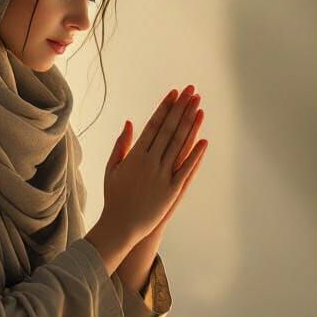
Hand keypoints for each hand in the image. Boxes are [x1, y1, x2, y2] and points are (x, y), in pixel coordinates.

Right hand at [101, 85, 207, 243]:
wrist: (121, 225)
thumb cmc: (115, 197)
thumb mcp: (112, 168)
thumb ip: (121, 145)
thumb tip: (129, 123)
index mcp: (135, 155)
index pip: (154, 125)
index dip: (165, 108)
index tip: (174, 93)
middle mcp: (150, 162)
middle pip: (169, 129)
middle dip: (181, 108)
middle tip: (192, 91)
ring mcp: (162, 175)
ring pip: (179, 145)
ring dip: (190, 124)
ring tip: (199, 106)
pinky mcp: (172, 190)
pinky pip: (186, 169)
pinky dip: (195, 155)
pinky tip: (204, 140)